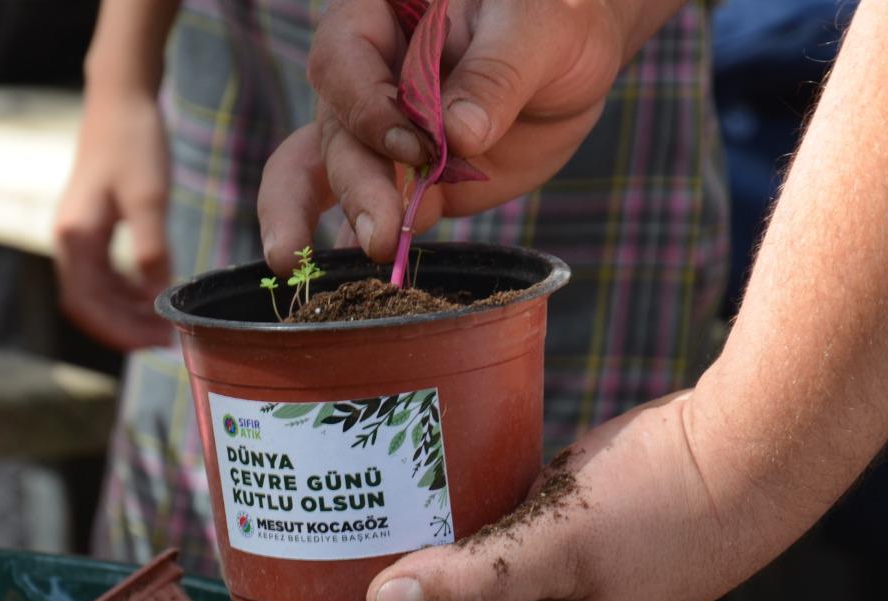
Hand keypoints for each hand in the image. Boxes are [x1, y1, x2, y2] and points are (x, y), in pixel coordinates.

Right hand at [54, 89, 172, 350]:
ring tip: (161, 323)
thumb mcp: (149, 199)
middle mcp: (67, 240)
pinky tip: (152, 292)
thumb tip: (155, 295)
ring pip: (93, 292)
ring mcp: (76, 234)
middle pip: (86, 305)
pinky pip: (101, 274)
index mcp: (74, 238)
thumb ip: (150, 250)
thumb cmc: (134, 144)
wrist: (120, 100)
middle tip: (163, 340)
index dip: (117, 332)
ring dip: (124, 312)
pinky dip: (124, 291)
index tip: (153, 342)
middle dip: (122, 328)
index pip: (86, 305)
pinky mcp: (89, 227)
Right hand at [258, 0, 630, 268]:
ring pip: (326, 179)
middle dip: (355, 187)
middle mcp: (364, 80)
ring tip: (315, 264)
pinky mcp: (406, 187)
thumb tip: (459, 135)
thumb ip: (497, 75)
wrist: (572, 60)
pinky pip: (370, 218)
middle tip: (380, 236)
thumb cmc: (552, 16)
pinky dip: (362, 248)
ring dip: (329, 222)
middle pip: (337, 133)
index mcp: (377, 19)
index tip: (415, 146)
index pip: (342, 59)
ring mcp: (379, 140)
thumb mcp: (537, 25)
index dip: (367, 106)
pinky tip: (356, 286)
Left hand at [314, 392, 748, 600]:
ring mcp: (524, 586)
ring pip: (431, 589)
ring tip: (331, 512)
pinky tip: (389, 482)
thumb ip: (473, 581)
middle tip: (301, 546)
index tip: (298, 593)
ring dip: (383, 560)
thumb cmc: (663, 512)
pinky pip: (460, 543)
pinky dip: (423, 523)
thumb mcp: (561, 547)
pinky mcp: (533, 537)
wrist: (743, 459)